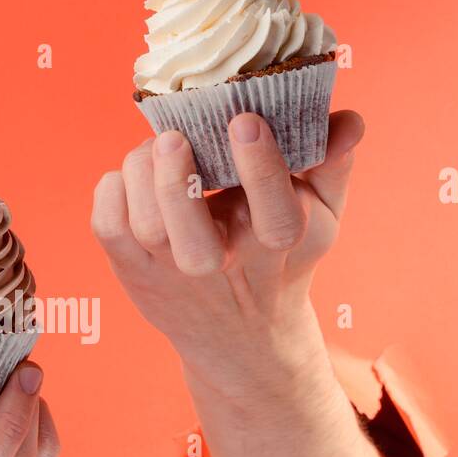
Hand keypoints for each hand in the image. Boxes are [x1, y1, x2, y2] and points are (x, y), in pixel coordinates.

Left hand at [91, 111, 364, 393]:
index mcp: (277, 245)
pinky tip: (132, 175)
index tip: (246, 121)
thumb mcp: (320, 216)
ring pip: (145, 227)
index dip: (260, 169)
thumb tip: (349, 122)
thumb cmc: (281, 256)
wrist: (241, 335)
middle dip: (178, 182)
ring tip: (156, 148)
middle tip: (174, 138)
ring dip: (142, 174)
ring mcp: (171, 272)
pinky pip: (108, 228)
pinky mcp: (134, 271)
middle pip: (192, 239)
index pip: (276, 216)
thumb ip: (333, 164)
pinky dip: (111, 191)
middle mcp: (221, 265)